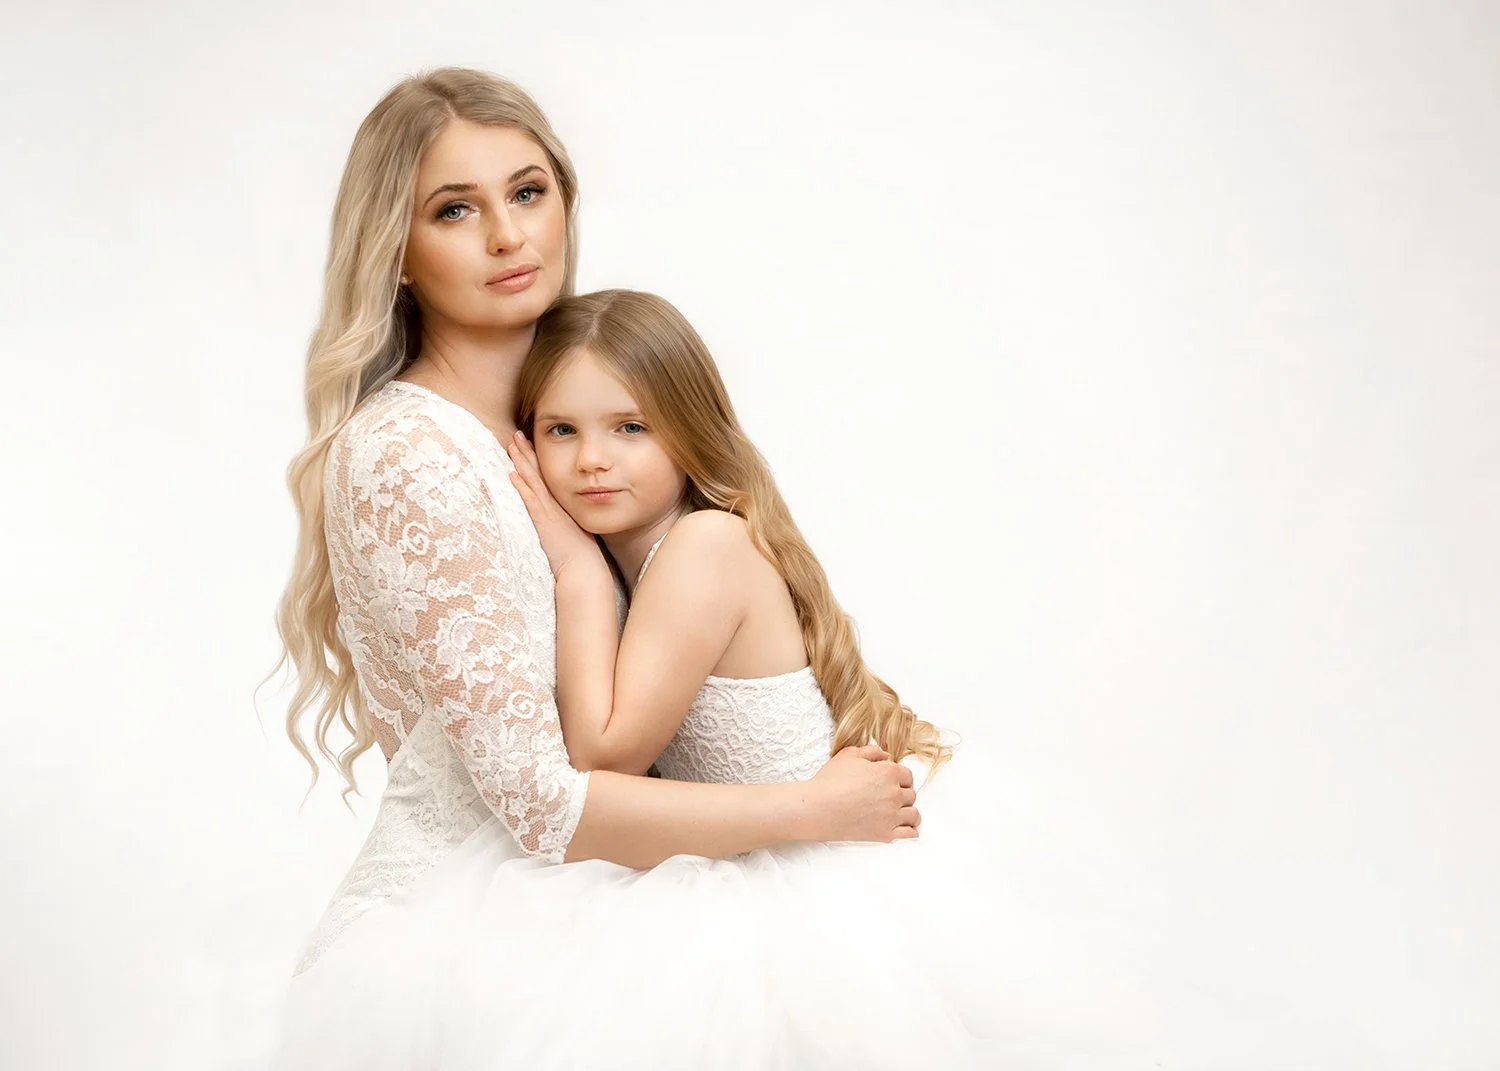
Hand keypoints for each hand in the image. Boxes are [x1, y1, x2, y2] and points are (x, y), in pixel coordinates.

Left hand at [506, 431, 603, 579]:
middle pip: (541, 473)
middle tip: (518, 434)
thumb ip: (569, 527)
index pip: (549, 479)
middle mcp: (558, 505)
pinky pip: (531, 500)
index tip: (530, 445)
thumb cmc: (582, 561)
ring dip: (522, 462)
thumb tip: (564, 525)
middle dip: (528, 453)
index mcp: (565, 508)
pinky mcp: (545, 523)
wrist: (585, 572)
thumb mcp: (576, 538)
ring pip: (534, 481)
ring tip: (512, 444)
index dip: (538, 461)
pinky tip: (512, 474)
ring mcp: (552, 513)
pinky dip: (522, 487)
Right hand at [807, 744, 919, 842]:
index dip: (899, 777)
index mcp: (888, 772)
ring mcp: (891, 815)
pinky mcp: (885, 834)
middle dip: (901, 794)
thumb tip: (887, 756)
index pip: (907, 775)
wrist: (816, 808)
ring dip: (906, 811)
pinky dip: (909, 830)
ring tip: (896, 812)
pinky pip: (910, 834)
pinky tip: (901, 827)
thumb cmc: (830, 780)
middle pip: (910, 794)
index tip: (890, 782)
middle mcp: (894, 793)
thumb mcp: (849, 754)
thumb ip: (872, 752)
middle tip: (888, 797)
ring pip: (913, 814)